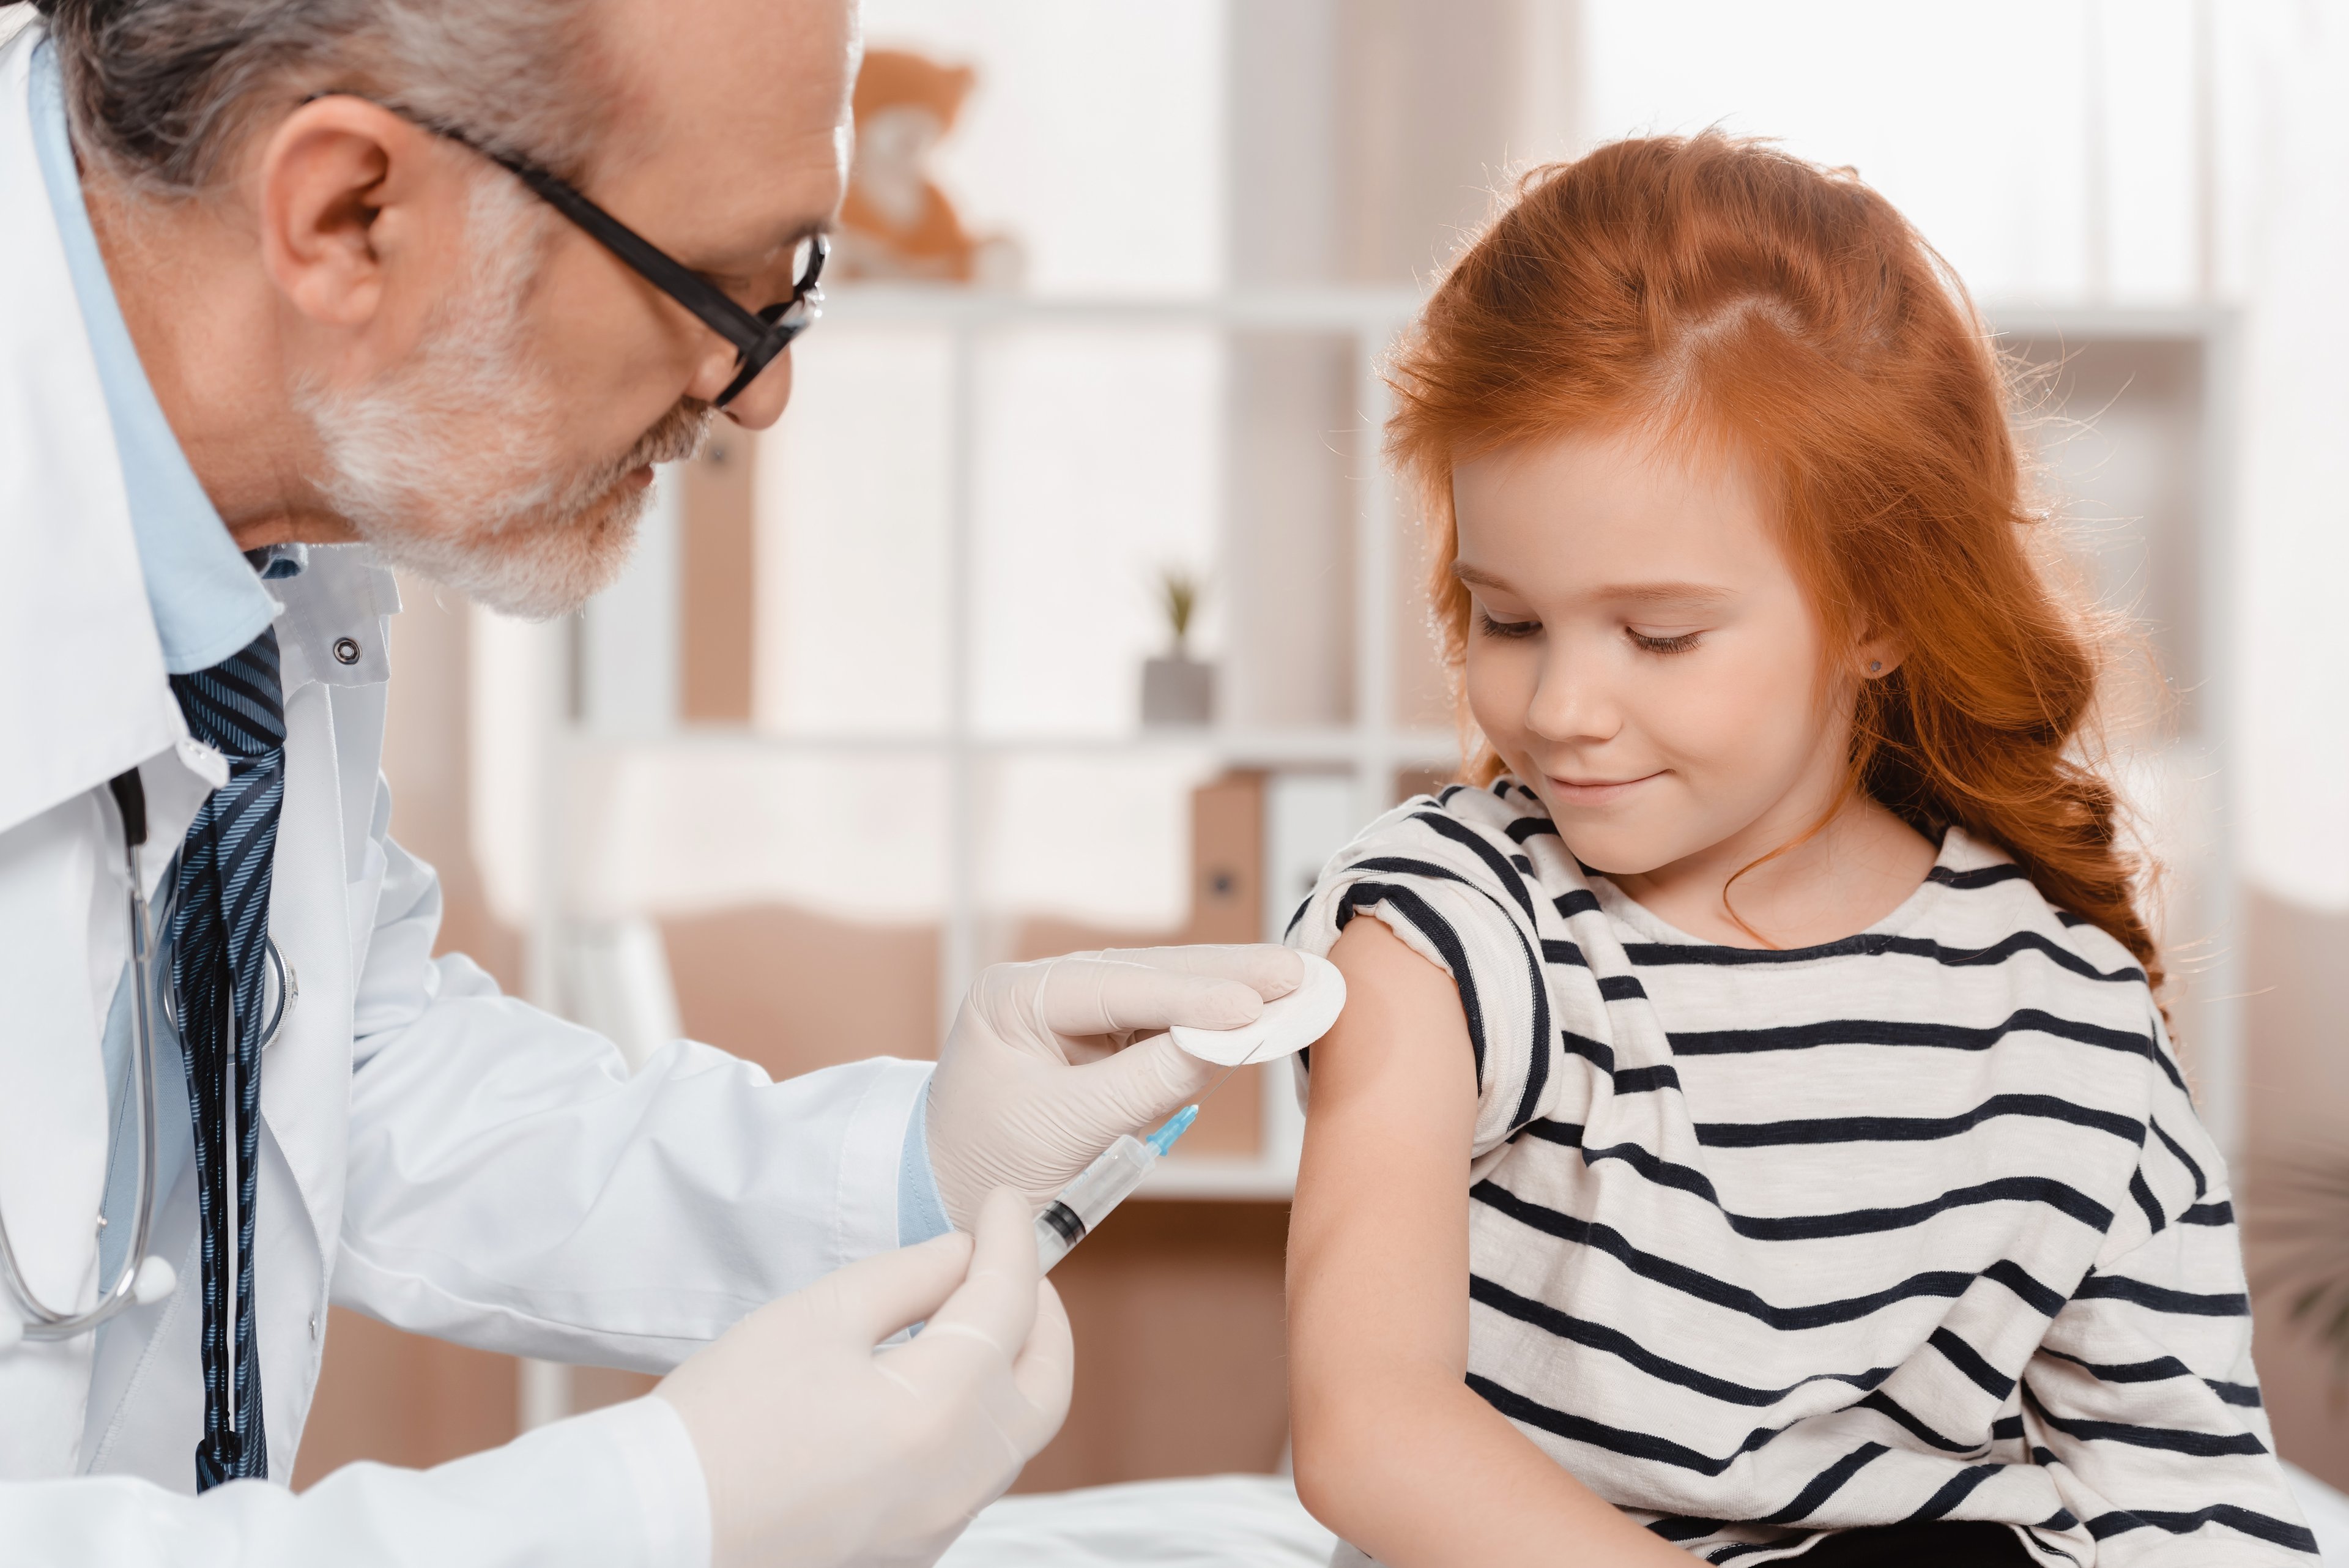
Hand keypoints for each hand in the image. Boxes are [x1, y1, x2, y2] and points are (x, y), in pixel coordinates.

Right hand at [654, 1188, 1071, 1567]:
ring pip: (1019, 1434)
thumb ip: (906, 1278)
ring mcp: (941, 1523)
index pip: (1007, 1305)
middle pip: (1047, 1384)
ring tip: (978, 1312)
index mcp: (939, 1412)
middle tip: (1012, 1261)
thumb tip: (962, 1256)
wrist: (661, 1525)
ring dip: (1016, 1367)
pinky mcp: (914, 1547)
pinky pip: (978, 1473)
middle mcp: (959, 1479)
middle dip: (1043, 1314)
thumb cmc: (720, 1424)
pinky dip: (983, 1417)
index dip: (1012, 1241)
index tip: (1009, 1201)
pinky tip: (945, 1381)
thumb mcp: (814, 1318)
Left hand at [927, 944, 1303, 1224]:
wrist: (955, 1203)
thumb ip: (1145, 1084)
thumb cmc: (988, 1169)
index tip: (1252, 1004)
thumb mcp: (1063, 1130)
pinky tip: (1262, 1010)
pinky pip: (1167, 1025)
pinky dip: (1215, 1023)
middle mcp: (1047, 988)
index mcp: (1013, 996)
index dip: (1189, 994)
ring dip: (1230, 991)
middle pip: (1149, 972)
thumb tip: (1226, 1044)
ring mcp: (1078, 1011)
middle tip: (1294, 973)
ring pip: (1166, 992)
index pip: (1114, 985)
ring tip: (1293, 985)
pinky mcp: (1106, 1041)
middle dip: (1225, 975)